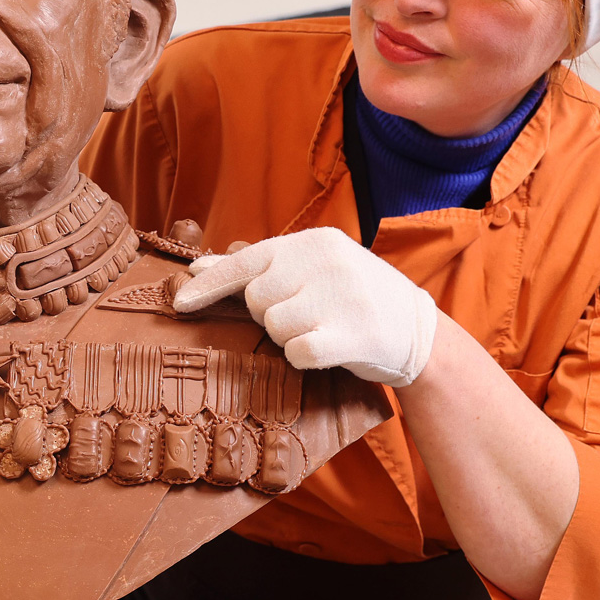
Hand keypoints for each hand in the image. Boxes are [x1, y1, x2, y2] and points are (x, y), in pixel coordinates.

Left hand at [172, 227, 440, 386]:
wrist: (421, 332)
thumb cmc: (356, 299)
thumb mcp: (313, 270)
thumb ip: (260, 267)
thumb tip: (197, 263)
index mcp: (314, 241)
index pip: (247, 261)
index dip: (209, 284)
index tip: (179, 303)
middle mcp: (326, 261)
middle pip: (256, 300)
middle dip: (271, 316)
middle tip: (307, 315)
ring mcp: (340, 296)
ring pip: (275, 328)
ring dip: (291, 338)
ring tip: (324, 329)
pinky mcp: (351, 334)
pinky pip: (297, 353)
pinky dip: (306, 358)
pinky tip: (330, 349)